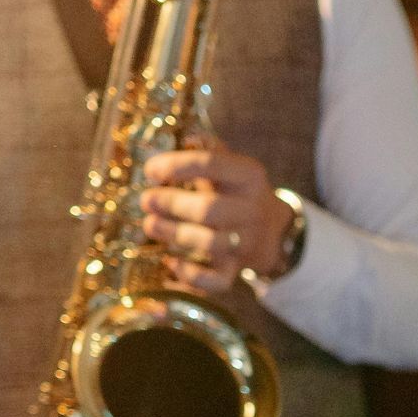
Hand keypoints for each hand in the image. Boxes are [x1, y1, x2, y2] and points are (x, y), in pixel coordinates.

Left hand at [141, 142, 291, 294]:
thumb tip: (185, 135)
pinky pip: (216, 281)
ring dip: (174, 234)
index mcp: (249, 176)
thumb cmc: (236, 192)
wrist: (271, 231)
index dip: (176, 165)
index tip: (150, 170)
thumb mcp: (230, 165)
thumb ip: (208, 150)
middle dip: (172, 204)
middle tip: (146, 200)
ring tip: (150, 225)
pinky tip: (170, 263)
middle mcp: (251, 209)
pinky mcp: (236, 270)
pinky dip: (190, 276)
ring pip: (210, 244)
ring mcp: (244, 243)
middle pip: (210, 209)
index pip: (212, 164)